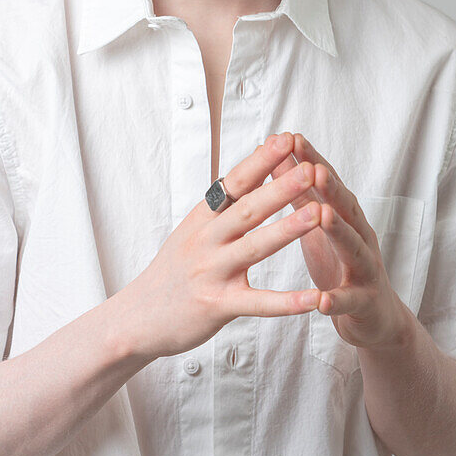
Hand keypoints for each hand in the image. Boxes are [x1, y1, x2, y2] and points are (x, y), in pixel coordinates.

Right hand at [122, 134, 323, 359]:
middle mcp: (206, 241)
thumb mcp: (192, 230)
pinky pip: (258, 304)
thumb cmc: (172, 271)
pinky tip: (314, 298)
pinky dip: (288, 303)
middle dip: (280, 188)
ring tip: (318, 213)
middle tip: (310, 169)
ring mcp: (212, 273)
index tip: (286, 139)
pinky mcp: (218, 306)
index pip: (234, 183)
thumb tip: (250, 166)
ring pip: (255, 247)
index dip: (261, 161)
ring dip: (288, 229)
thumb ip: (222, 204)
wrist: (137, 317)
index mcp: (202, 219)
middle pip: (248, 210)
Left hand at [269, 133, 406, 351]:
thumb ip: (302, 193)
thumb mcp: (319, 225)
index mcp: (345, 217)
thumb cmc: (340, 263)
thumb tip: (281, 156)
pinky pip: (351, 301)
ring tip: (324, 216)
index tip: (293, 138)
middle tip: (314, 168)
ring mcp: (366, 269)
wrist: (375, 316)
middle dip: (331, 188)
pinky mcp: (365, 303)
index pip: (328, 184)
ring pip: (355, 248)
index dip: (313, 161)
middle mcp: (360, 236)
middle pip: (346, 209)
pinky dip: (338, 301)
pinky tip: (323, 301)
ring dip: (340, 232)